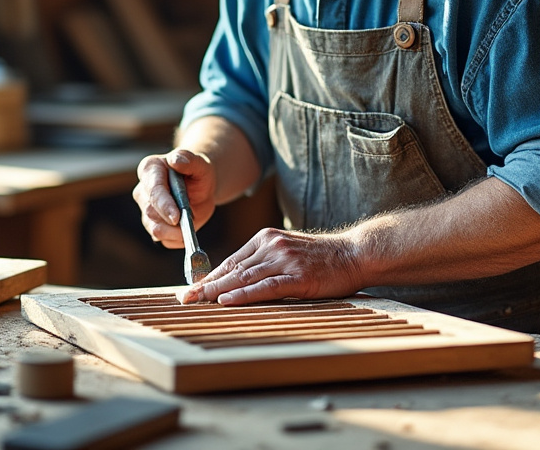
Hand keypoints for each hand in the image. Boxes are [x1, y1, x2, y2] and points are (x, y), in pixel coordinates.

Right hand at [132, 149, 216, 248]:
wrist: (201, 188)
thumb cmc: (198, 172)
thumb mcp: (200, 164)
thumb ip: (189, 160)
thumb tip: (176, 160)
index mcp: (149, 170)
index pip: (153, 191)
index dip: (164, 205)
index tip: (176, 217)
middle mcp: (143, 191)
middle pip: (151, 213)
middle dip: (172, 222)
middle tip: (191, 221)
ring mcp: (146, 210)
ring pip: (155, 230)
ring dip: (175, 232)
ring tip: (191, 225)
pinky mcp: (154, 226)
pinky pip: (165, 240)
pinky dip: (178, 239)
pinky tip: (187, 230)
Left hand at [180, 228, 365, 304]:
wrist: (354, 254)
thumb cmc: (322, 258)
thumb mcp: (288, 251)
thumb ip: (264, 261)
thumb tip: (238, 279)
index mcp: (266, 238)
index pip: (231, 260)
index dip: (210, 276)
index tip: (192, 288)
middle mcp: (272, 246)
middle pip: (233, 269)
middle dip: (206, 285)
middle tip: (185, 298)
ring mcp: (285, 260)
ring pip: (244, 277)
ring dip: (218, 291)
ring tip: (198, 301)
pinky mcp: (298, 277)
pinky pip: (265, 287)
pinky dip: (243, 295)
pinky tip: (227, 301)